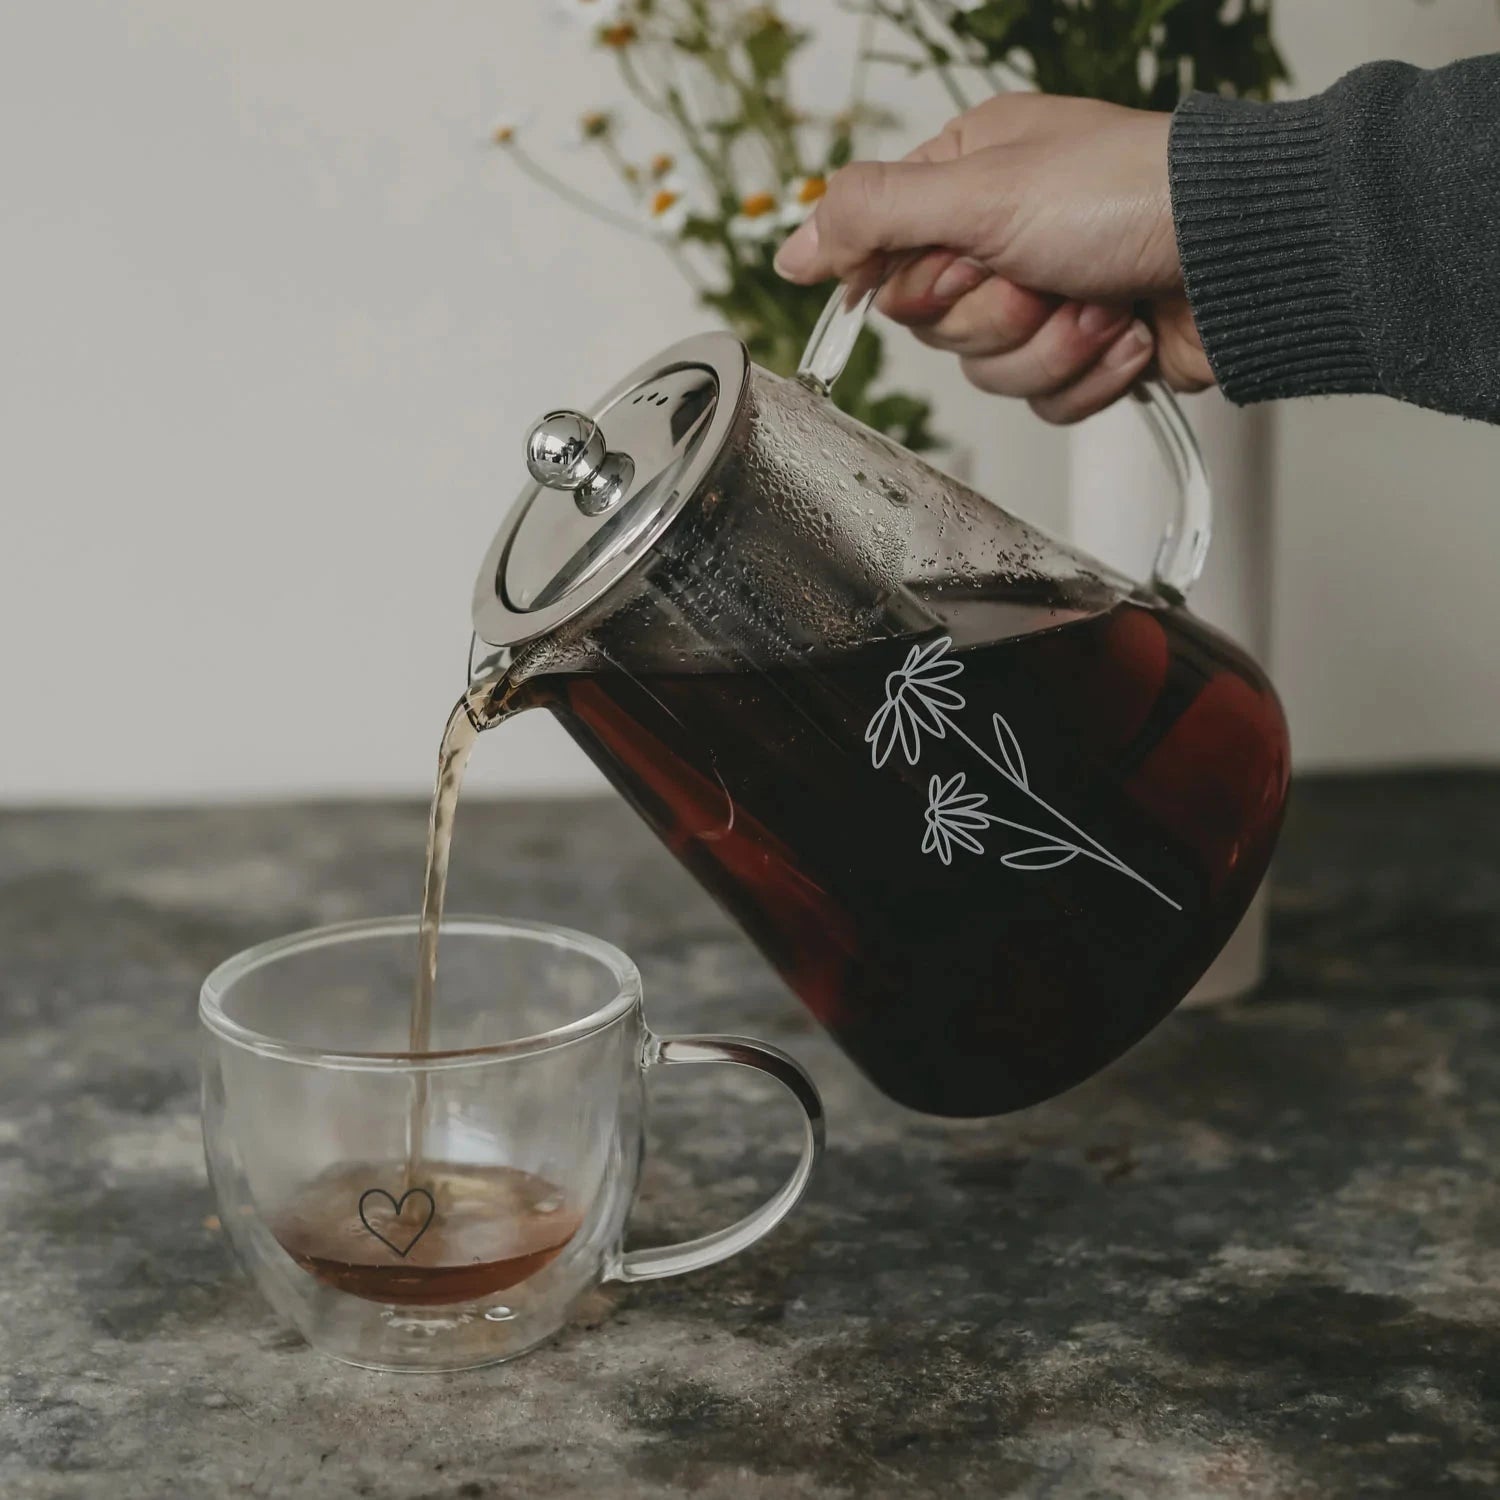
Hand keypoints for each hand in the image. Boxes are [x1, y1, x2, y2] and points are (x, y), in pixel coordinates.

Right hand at [775, 95, 1213, 423]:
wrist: (1240, 251)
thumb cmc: (1129, 194)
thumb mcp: (977, 189)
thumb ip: (871, 217)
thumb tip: (793, 247)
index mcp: (968, 179)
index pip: (885, 260)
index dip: (915, 282)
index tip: (952, 267)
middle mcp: (1001, 236)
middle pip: (938, 328)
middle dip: (997, 315)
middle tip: (1042, 274)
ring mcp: (1046, 297)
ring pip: (990, 373)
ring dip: (1049, 347)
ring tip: (1098, 303)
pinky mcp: (1084, 351)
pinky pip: (1045, 400)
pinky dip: (1087, 373)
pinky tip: (1124, 331)